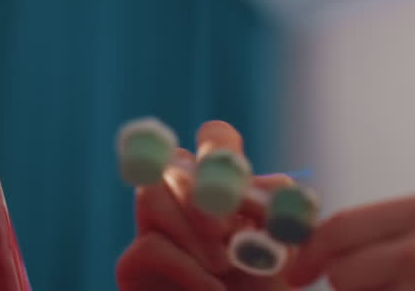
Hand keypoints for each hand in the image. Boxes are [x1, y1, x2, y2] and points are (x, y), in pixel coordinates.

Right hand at [116, 121, 300, 290]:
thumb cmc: (263, 287)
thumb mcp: (283, 248)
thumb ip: (278, 214)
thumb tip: (273, 184)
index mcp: (223, 182)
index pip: (215, 138)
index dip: (220, 149)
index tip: (241, 183)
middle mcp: (183, 195)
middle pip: (177, 161)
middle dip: (201, 190)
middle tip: (225, 228)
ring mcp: (153, 226)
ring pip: (151, 195)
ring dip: (193, 233)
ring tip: (224, 265)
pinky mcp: (132, 262)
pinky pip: (150, 246)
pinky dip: (187, 269)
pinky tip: (214, 289)